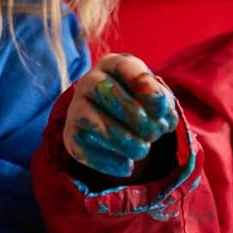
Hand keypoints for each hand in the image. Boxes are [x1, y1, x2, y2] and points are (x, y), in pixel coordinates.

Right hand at [64, 53, 177, 178]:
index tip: (162, 110)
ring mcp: (76, 108)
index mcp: (113, 65)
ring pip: (89, 119)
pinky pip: (81, 147)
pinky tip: (127, 167)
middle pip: (105, 91)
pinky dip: (106, 161)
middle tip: (154, 134)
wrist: (112, 120)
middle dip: (134, 115)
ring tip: (141, 151)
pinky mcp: (70, 135)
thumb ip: (162, 103)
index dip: (146, 88)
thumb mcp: (155, 98)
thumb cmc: (140, 103)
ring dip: (119, 138)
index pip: (125, 66)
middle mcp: (89, 82)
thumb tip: (160, 121)